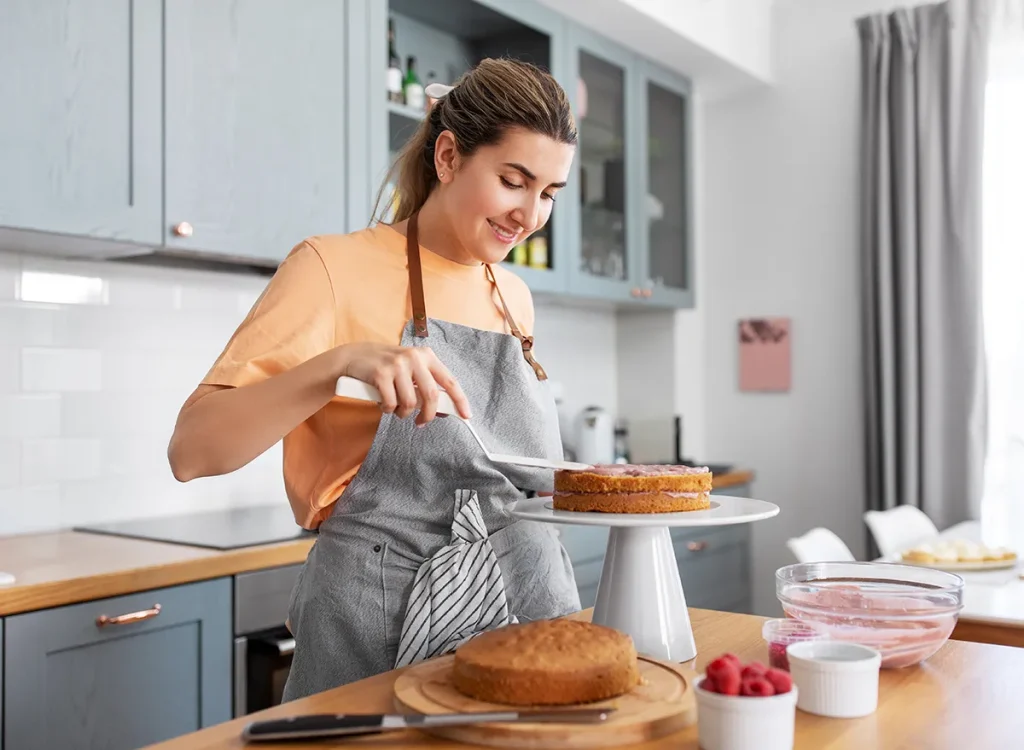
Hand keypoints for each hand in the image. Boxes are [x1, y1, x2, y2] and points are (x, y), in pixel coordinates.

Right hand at [336, 342, 471, 424]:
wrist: (354, 357)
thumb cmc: (386, 367)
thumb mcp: (410, 371)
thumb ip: (425, 387)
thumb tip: (443, 410)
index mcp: (426, 356)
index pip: (450, 381)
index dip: (460, 400)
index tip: (466, 415)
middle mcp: (414, 357)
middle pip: (431, 396)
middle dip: (427, 414)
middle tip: (421, 422)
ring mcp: (397, 364)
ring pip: (409, 403)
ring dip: (402, 413)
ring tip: (395, 408)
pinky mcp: (381, 373)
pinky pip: (390, 403)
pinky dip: (387, 409)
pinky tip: (383, 403)